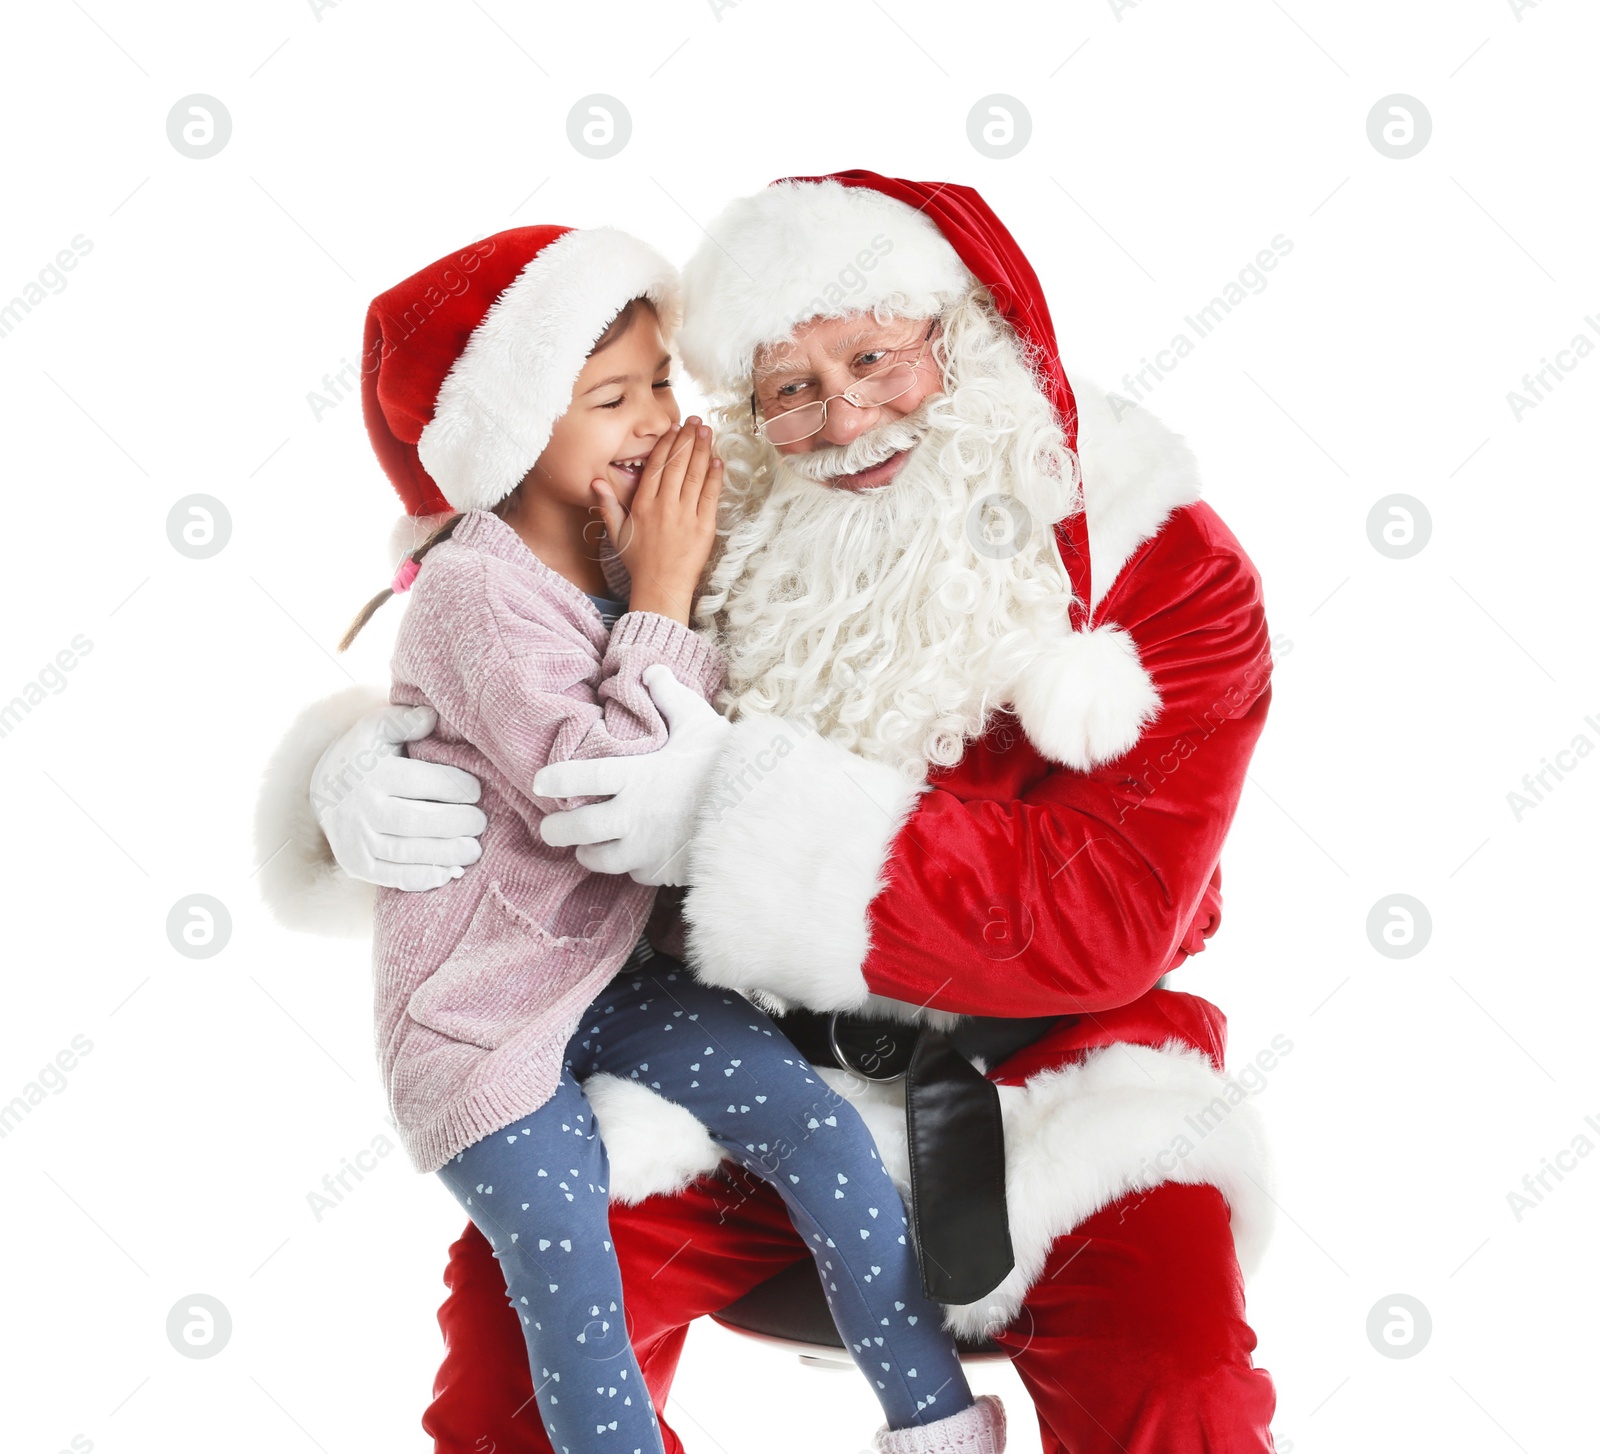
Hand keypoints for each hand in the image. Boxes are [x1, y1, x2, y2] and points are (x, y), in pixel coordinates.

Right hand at [312, 704, 486, 890]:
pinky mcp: (356, 865)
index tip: (477, 791)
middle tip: (480, 823)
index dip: (456, 787)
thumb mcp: (376, 729)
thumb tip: (431, 716)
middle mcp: (362, 810)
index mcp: (373, 775)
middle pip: (418, 822)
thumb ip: (403, 721)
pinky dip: (423, 878)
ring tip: (473, 850)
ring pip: (408, 852)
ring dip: (446, 854)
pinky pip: (394, 876)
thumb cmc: (363, 755)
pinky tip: (448, 872)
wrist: (323, 789)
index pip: (423, 782)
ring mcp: (357, 841)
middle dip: (456, 824)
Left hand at [532, 665, 730, 885]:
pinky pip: (631, 873)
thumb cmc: (726, 764)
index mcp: (633, 777)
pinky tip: (633, 855)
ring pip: (596, 859)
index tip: (541, 781)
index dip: (553, 780)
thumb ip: (669, 697)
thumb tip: (651, 671)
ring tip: (587, 846)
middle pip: (574, 829)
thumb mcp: (698, 722)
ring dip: (588, 851)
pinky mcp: (660, 872)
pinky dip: (627, 866)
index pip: (576, 779)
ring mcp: (644, 849)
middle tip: (551, 826)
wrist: (759, 812)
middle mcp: (631, 816)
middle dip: (555, 829)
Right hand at [591, 418, 722, 625]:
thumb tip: (595, 481)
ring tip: (707, 432)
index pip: (656, 465)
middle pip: (677, 464)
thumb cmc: (639, 561)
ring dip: (703, 450)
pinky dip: (715, 477)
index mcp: (643, 504)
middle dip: (688, 439)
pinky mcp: (704, 526)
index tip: (674, 428)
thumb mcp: (617, 533)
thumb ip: (608, 505)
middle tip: (696, 421)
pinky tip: (718, 461)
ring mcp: (686, 515)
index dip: (667, 444)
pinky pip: (711, 496)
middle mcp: (665, 505)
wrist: (661, 587)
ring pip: (695, 475)